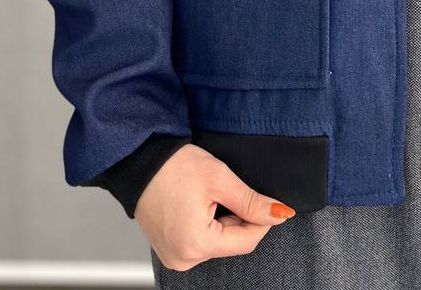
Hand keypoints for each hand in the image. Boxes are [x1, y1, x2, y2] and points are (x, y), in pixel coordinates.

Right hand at [134, 143, 296, 270]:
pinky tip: (200, 204)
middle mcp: (183, 258)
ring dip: (224, 220)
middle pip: (232, 242)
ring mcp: (175, 256)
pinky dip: (209, 223)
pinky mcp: (170, 249)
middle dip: (239, 217)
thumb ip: (252, 202)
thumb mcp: (221, 180)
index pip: (247, 241)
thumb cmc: (174, 167)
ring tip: (209, 195)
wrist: (140, 161)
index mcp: (196, 245)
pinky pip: (202, 240)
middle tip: (228, 190)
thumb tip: (279, 214)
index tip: (267, 201)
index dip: (262, 219)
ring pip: (218, 241)